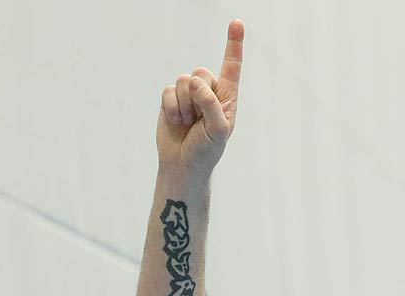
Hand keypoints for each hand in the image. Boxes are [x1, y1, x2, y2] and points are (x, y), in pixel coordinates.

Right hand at [156, 19, 244, 175]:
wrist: (183, 163)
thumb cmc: (207, 150)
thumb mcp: (218, 131)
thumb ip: (211, 105)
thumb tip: (196, 83)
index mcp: (227, 97)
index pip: (231, 67)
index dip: (233, 44)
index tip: (237, 22)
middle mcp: (208, 92)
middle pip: (200, 73)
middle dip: (198, 97)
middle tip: (199, 120)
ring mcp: (188, 94)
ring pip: (182, 81)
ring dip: (184, 106)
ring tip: (188, 123)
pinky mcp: (170, 98)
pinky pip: (168, 91)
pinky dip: (172, 108)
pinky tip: (176, 122)